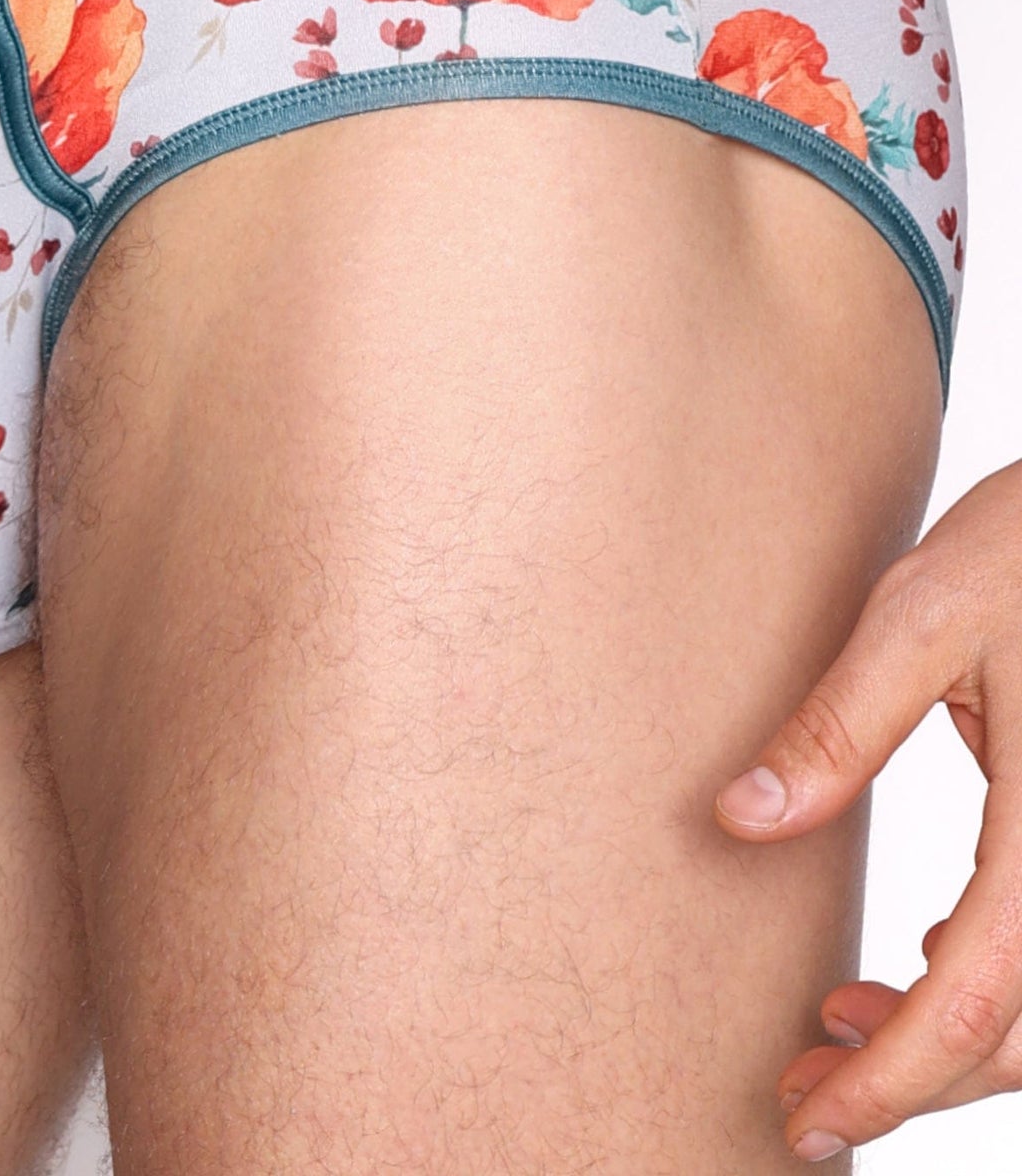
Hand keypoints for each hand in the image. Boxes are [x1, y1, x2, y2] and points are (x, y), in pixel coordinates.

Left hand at [712, 457, 1021, 1162]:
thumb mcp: (922, 616)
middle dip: (909, 1081)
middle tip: (799, 1088)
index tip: (807, 1121)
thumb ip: (838, 726)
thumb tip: (743, 819)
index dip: (890, 1084)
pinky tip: (925, 949)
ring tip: (835, 1027)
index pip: (973, 1006)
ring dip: (949, 1038)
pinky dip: (993, 977)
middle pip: (1019, 1033)